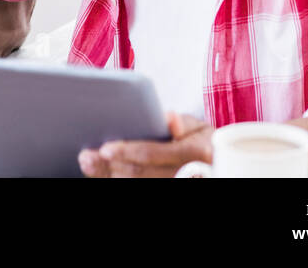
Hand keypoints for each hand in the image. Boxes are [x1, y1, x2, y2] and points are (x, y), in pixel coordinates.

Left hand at [78, 112, 212, 178]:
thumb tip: (169, 118)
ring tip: (90, 167)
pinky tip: (106, 176)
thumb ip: (183, 122)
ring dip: (110, 177)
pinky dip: (122, 182)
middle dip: (110, 167)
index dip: (127, 151)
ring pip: (140, 185)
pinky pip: (143, 187)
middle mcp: (187, 172)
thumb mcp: (200, 127)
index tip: (105, 149)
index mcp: (194, 150)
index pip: (153, 152)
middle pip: (141, 173)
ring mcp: (179, 183)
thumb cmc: (205, 141)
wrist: (221, 164)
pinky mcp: (171, 187)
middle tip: (86, 158)